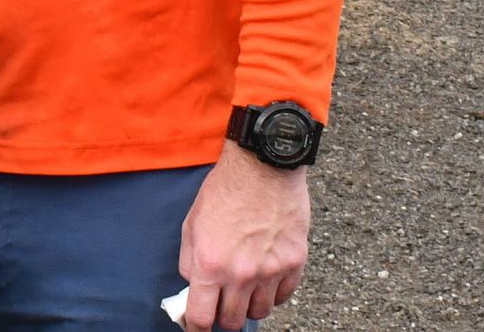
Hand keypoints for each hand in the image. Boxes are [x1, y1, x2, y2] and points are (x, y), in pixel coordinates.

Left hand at [177, 144, 310, 329]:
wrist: (262, 168)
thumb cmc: (224, 191)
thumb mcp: (191, 224)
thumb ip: (189, 259)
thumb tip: (192, 283)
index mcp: (210, 264)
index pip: (201, 317)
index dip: (196, 327)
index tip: (195, 326)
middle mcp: (241, 274)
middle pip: (232, 321)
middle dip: (222, 317)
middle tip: (220, 305)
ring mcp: (271, 271)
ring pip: (260, 313)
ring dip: (248, 306)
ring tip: (242, 290)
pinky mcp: (294, 264)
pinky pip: (284, 297)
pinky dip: (273, 294)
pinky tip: (264, 280)